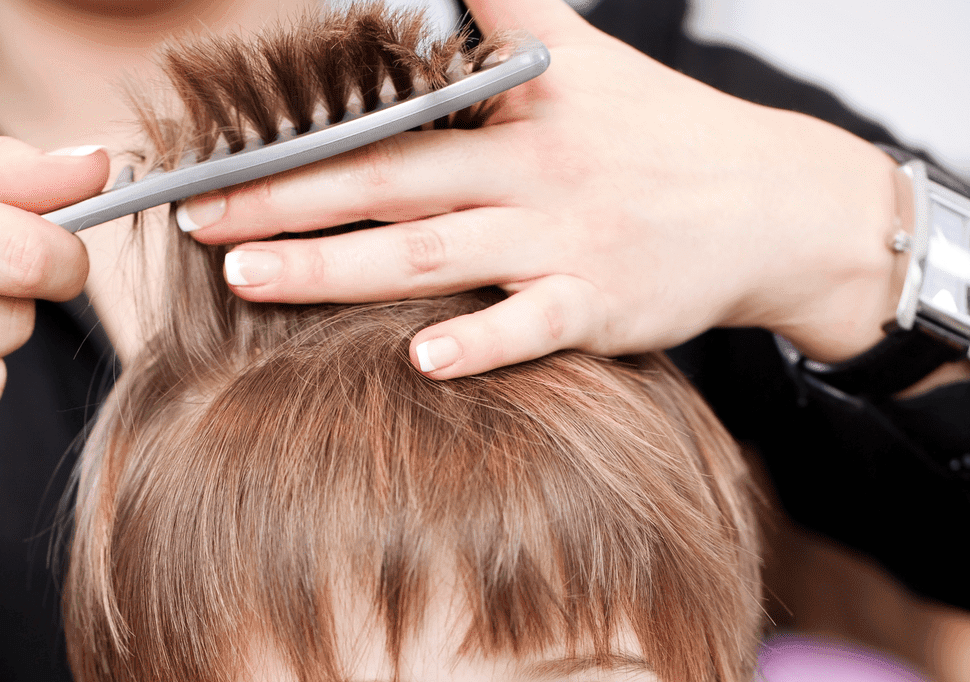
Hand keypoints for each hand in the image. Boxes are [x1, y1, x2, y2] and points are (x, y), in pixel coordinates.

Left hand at [179, 0, 902, 372]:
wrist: (771, 204)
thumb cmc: (659, 137)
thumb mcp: (584, 55)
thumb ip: (505, 15)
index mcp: (513, 111)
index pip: (388, 121)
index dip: (298, 137)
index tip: (215, 156)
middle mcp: (527, 171)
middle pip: (387, 183)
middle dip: (285, 200)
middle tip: (198, 221)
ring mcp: (563, 241)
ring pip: (433, 254)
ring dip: (339, 267)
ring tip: (253, 279)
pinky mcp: (601, 306)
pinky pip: (532, 326)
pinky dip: (481, 342)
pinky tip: (421, 359)